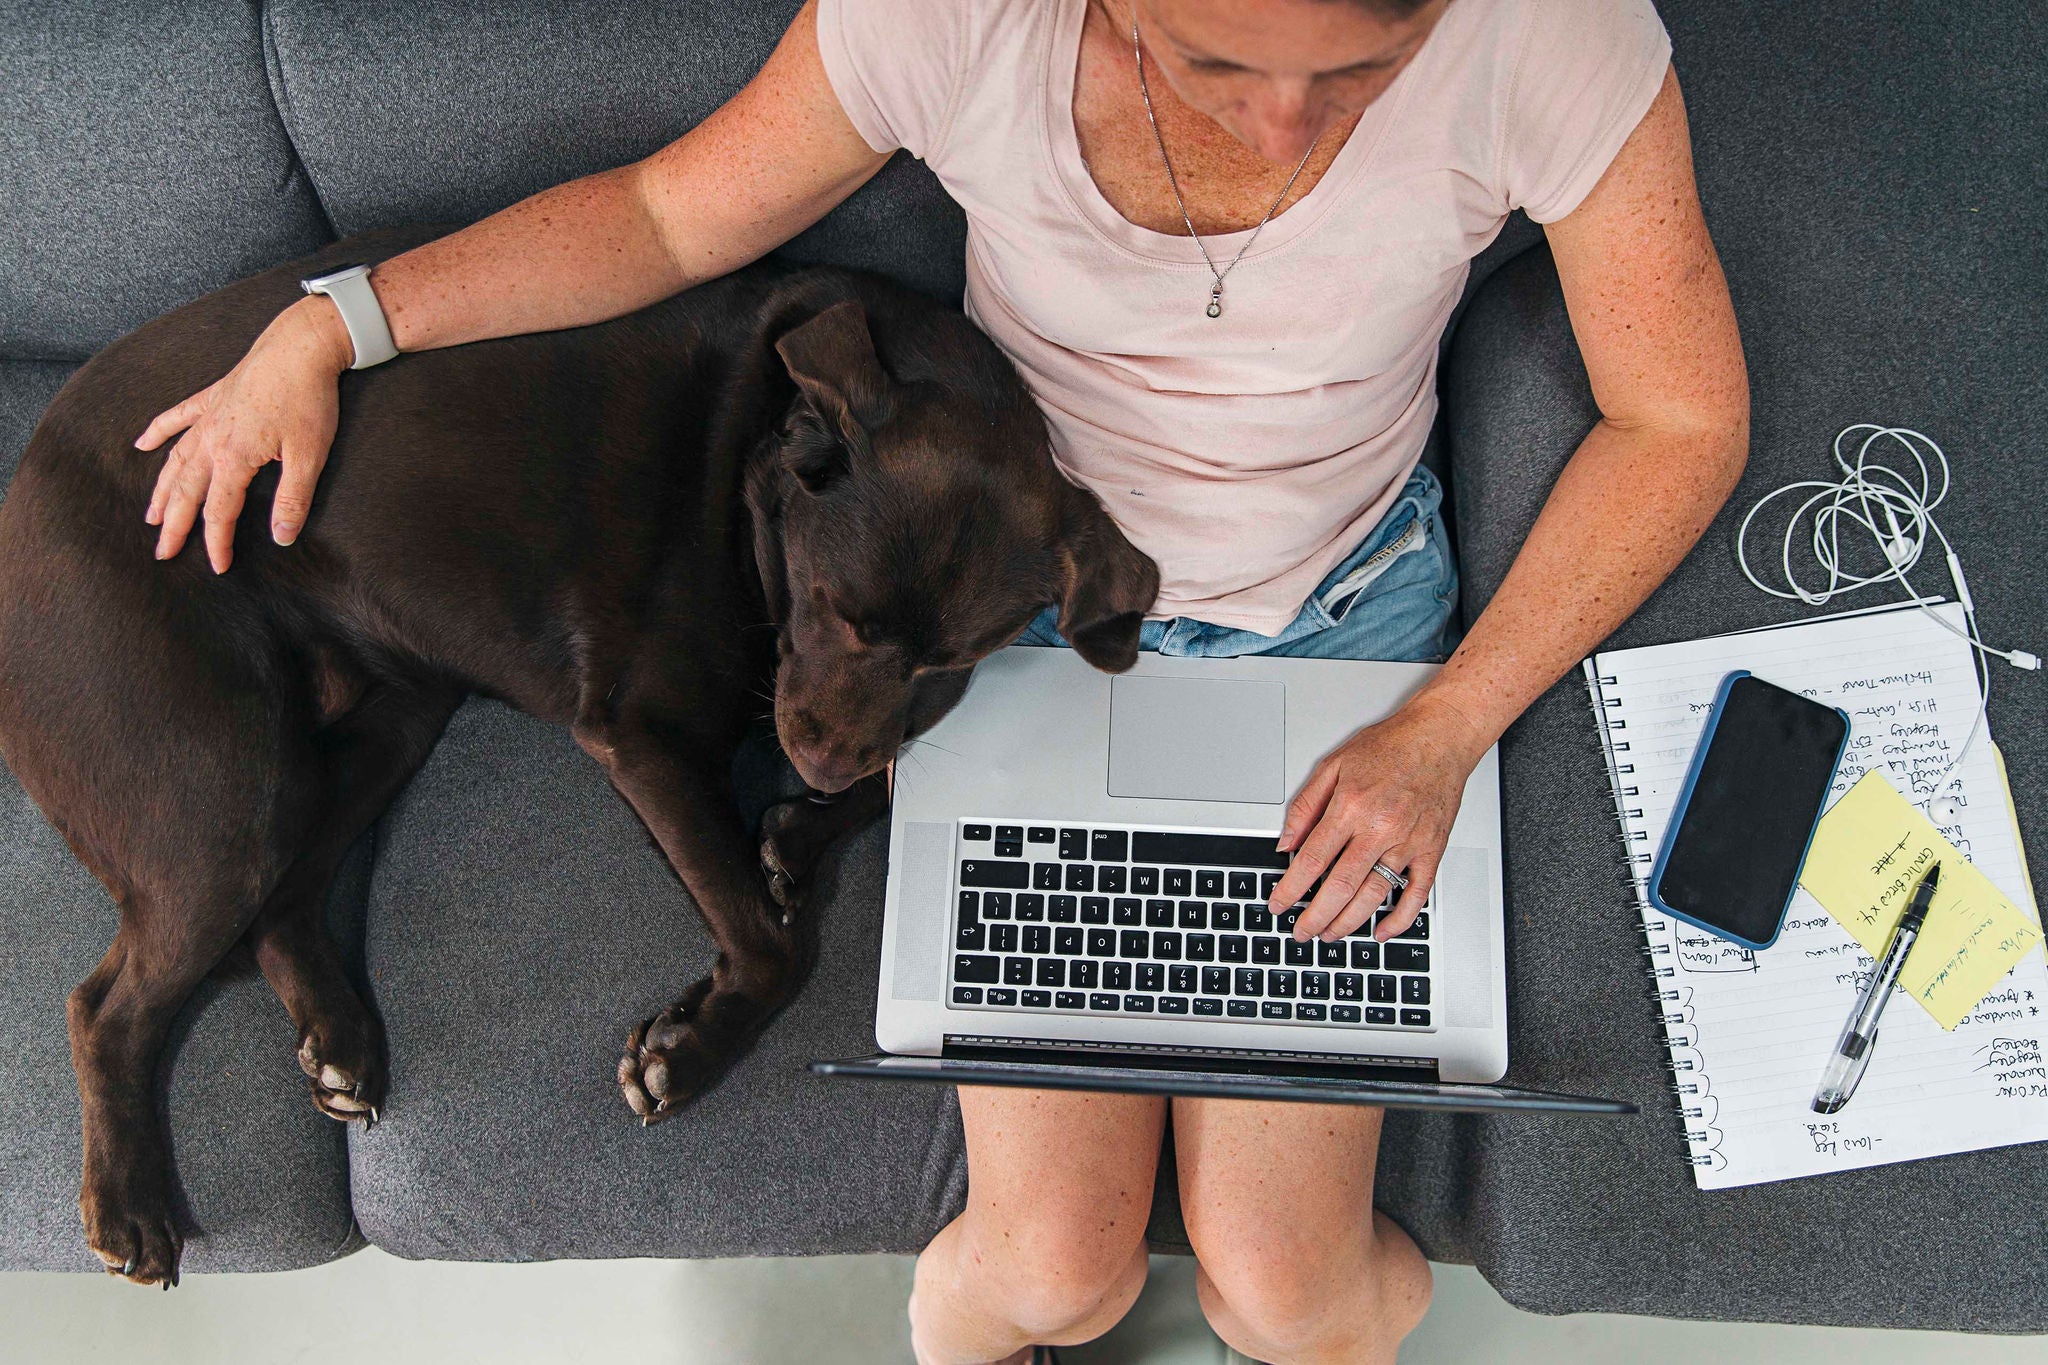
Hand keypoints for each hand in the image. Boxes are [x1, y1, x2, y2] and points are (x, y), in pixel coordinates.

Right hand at [135, 295, 354, 572]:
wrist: (300, 347)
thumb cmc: (308, 400)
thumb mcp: (309, 457)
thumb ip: (293, 500)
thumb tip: (283, 538)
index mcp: (234, 458)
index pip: (220, 511)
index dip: (217, 542)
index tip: (218, 567)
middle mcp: (211, 439)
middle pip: (187, 492)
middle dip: (175, 525)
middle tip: (162, 552)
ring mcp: (207, 417)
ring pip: (176, 461)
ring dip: (163, 490)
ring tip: (151, 515)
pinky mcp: (211, 398)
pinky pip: (175, 418)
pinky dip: (157, 432)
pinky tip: (142, 444)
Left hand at [1267, 693, 1491, 943]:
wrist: (1440, 736)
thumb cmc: (1390, 746)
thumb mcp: (1334, 764)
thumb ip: (1306, 806)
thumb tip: (1286, 843)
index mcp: (1350, 806)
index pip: (1312, 859)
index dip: (1291, 888)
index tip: (1279, 904)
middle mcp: (1379, 827)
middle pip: (1341, 885)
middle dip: (1316, 916)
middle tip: (1302, 932)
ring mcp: (1408, 841)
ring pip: (1374, 894)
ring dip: (1349, 921)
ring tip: (1330, 934)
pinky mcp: (1432, 849)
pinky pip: (1417, 893)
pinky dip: (1400, 918)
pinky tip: (1382, 931)